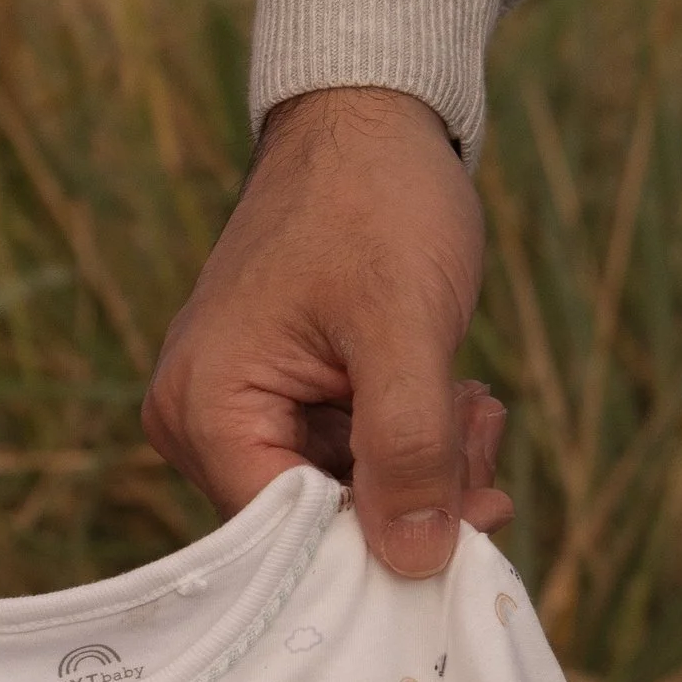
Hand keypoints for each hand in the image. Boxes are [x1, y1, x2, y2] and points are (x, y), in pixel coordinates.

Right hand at [143, 86, 507, 576]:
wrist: (372, 116)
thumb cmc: (376, 200)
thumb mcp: (404, 328)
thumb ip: (408, 450)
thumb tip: (413, 564)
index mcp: (203, 410)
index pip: (286, 540)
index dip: (380, 545)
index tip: (470, 527)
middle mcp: (201, 424)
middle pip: (318, 527)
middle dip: (415, 498)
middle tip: (481, 439)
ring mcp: (241, 413)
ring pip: (349, 499)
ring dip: (429, 469)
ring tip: (474, 403)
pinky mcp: (285, 402)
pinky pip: (355, 462)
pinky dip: (417, 442)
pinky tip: (455, 394)